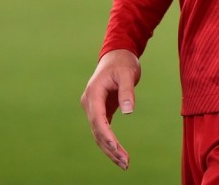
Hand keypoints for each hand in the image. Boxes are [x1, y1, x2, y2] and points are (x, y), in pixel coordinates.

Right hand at [80, 49, 140, 171]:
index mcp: (94, 92)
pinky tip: (119, 154)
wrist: (117, 54)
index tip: (116, 147)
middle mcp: (90, 102)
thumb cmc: (122, 62)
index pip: (97, 118)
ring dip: (110, 150)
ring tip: (125, 163)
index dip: (106, 134)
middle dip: (110, 148)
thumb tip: (128, 111)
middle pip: (97, 130)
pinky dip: (110, 143)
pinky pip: (103, 130)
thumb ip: (127, 91)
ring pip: (99, 134)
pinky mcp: (101, 111)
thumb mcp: (127, 73)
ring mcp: (93, 107)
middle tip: (125, 162)